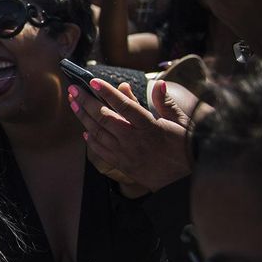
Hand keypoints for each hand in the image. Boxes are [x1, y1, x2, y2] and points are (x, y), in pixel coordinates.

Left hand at [69, 78, 191, 192]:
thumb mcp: (182, 123)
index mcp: (151, 127)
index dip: (107, 92)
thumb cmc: (185, 147)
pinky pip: (102, 152)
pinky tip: (85, 131)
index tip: (93, 81)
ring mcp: (127, 154)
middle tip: (73, 89)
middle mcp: (136, 140)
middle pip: (105, 118)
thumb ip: (165, 103)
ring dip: (84, 118)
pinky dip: (91, 141)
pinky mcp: (124, 166)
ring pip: (99, 133)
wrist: (188, 180)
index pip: (125, 106)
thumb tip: (159, 83)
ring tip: (74, 104)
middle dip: (86, 102)